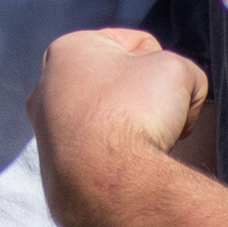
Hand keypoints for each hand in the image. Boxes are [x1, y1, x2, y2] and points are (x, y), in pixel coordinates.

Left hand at [27, 27, 209, 226]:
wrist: (110, 181)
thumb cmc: (135, 113)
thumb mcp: (178, 71)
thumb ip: (183, 72)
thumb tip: (176, 103)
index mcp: (68, 49)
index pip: (138, 45)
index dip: (162, 65)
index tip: (161, 90)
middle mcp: (45, 87)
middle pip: (120, 83)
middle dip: (142, 98)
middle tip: (154, 118)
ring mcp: (45, 129)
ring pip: (108, 119)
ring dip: (129, 128)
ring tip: (139, 146)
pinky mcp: (53, 167)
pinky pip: (97, 153)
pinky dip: (114, 157)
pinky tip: (123, 167)